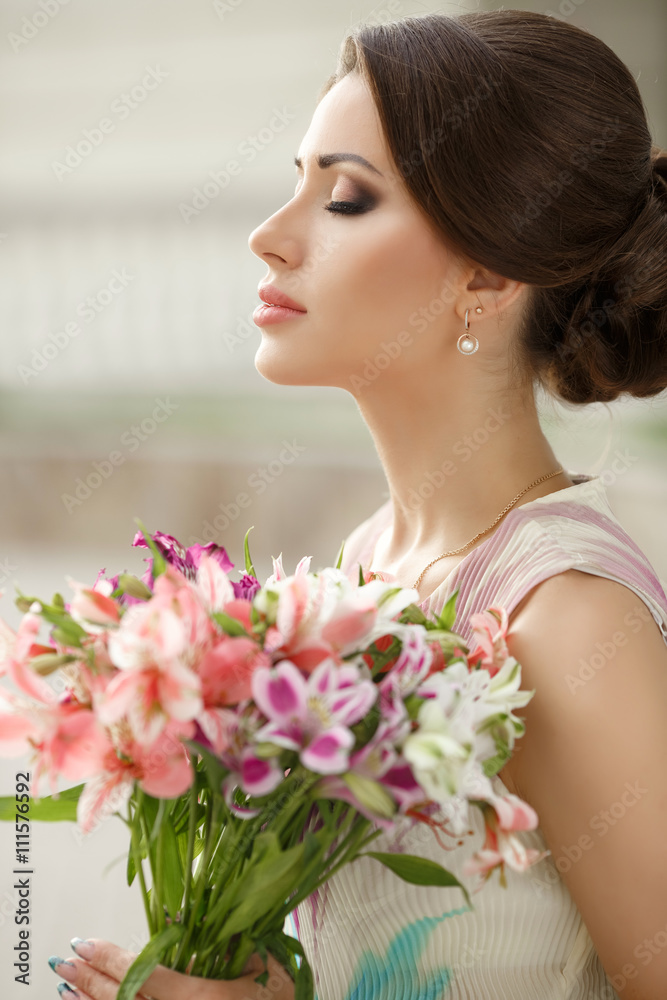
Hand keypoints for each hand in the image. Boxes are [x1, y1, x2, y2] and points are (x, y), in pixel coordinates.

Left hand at [47, 938, 294, 998]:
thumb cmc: (282, 993)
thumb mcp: (261, 959)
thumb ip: (222, 936)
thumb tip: (172, 919)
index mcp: (208, 999)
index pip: (147, 977)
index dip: (111, 960)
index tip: (85, 943)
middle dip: (89, 982)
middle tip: (63, 962)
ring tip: (65, 987)